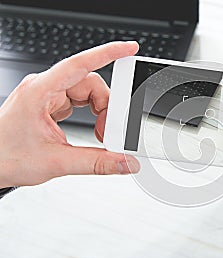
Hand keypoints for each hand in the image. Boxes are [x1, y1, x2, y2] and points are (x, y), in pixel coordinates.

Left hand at [0, 42, 140, 187]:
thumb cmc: (6, 156)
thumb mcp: (56, 162)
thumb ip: (96, 163)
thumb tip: (124, 162)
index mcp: (40, 91)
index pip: (79, 64)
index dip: (107, 54)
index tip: (128, 49)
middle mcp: (44, 87)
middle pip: (90, 83)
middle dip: (106, 106)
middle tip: (108, 132)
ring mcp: (48, 95)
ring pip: (87, 92)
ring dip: (100, 111)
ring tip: (100, 134)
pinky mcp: (51, 104)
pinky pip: (80, 100)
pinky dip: (92, 114)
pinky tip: (92, 129)